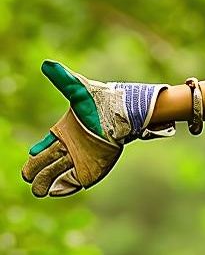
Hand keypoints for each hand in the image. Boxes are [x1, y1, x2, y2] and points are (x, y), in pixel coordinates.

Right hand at [21, 60, 165, 196]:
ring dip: (47, 182)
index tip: (31, 154)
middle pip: (46, 163)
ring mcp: (80, 159)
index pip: (43, 147)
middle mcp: (68, 148)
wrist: (125, 115)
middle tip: (29, 177)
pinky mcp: (93, 168)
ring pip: (57, 174)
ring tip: (39, 190)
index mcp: (61, 133)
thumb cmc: (101, 102)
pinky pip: (75, 181)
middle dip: (35, 171)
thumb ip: (63, 80)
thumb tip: (47, 64)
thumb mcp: (80, 90)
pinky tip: (57, 191)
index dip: (36, 153)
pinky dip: (66, 187)